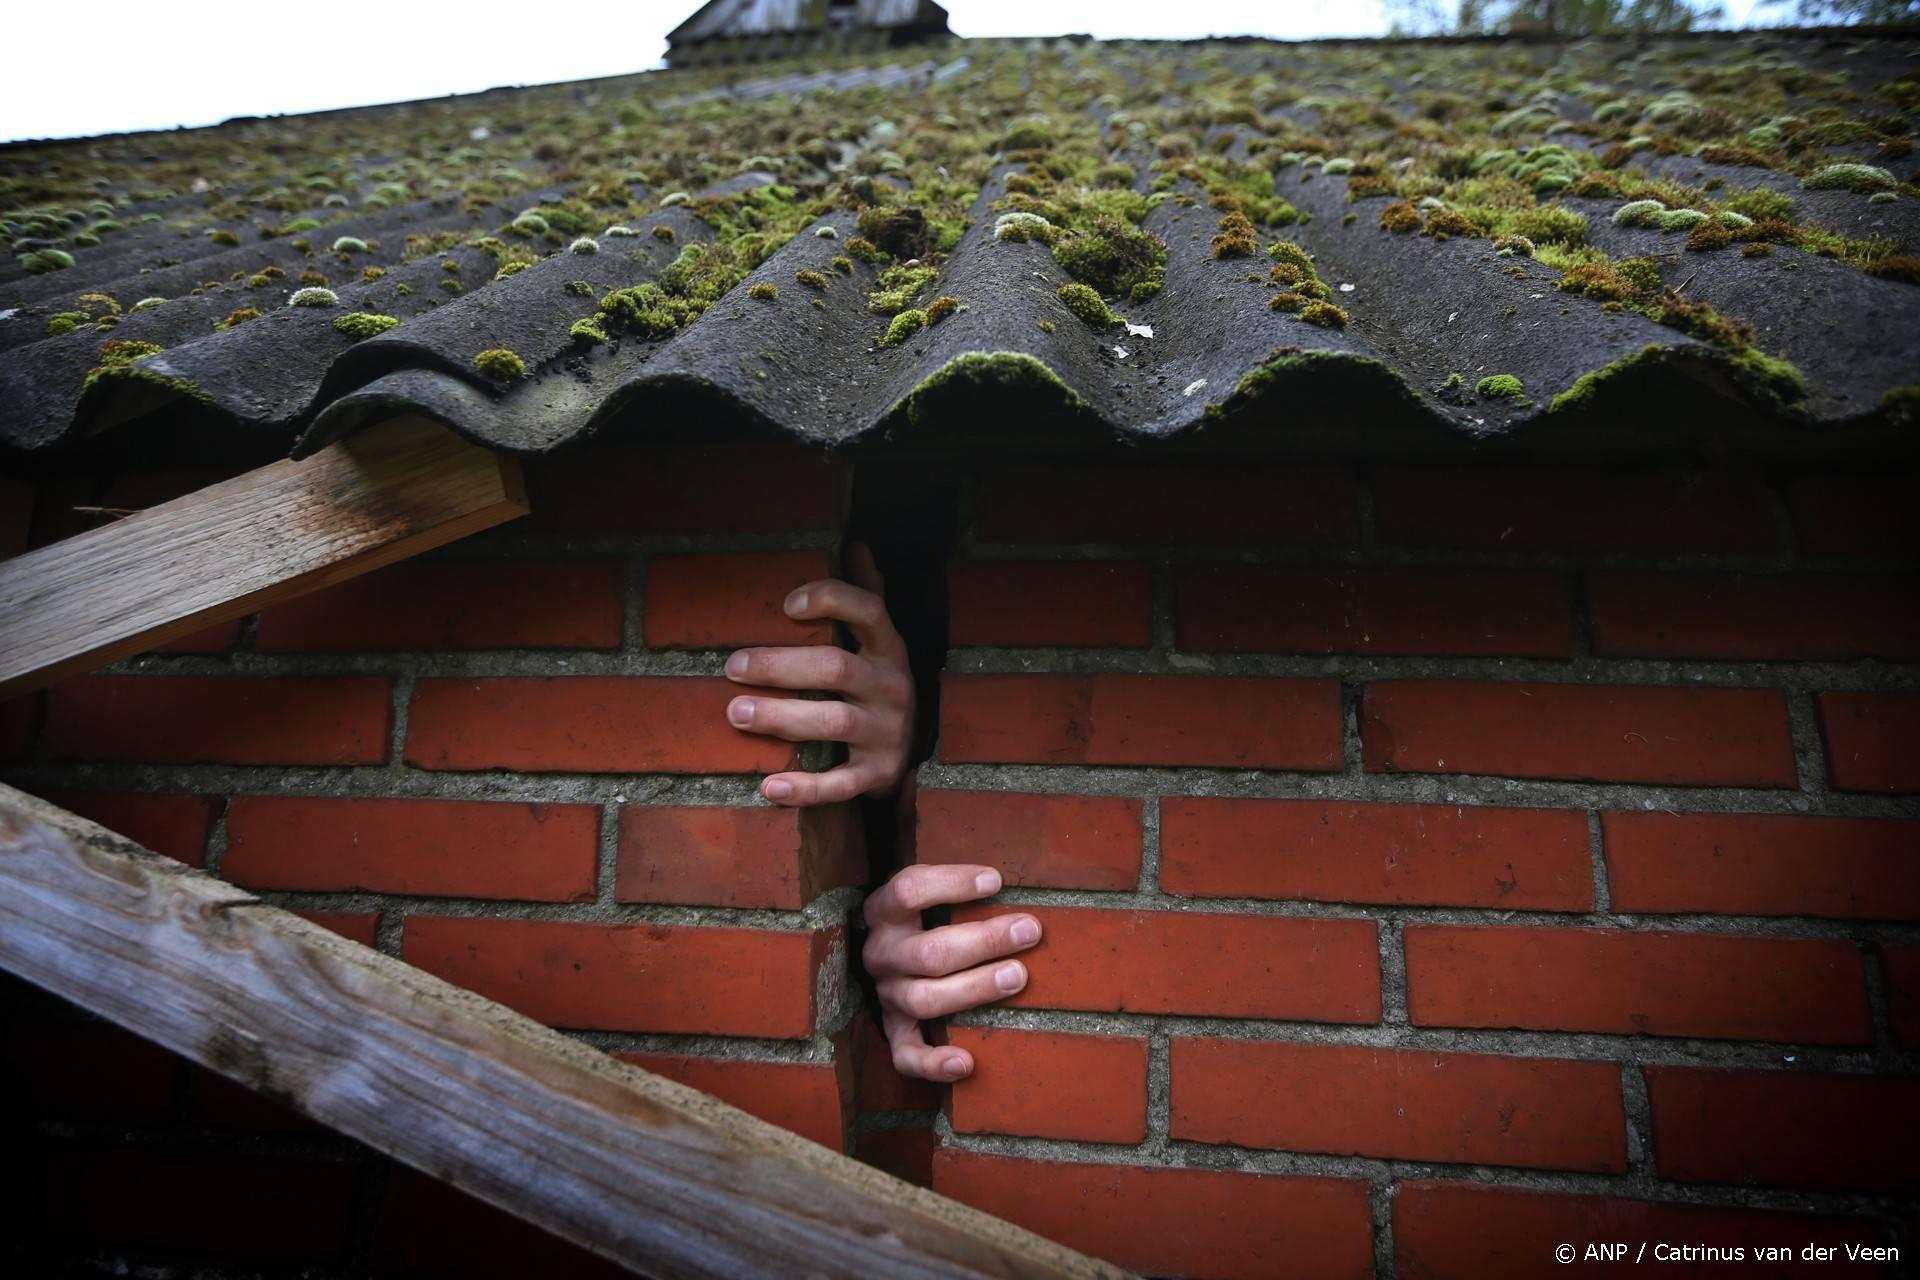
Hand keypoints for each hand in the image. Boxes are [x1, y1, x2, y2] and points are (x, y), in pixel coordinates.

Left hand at [724, 543, 913, 805]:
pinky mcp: (877, 774)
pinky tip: (769, 787)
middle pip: (836, 669)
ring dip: (783, 718)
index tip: (787, 605)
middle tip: (733, 667)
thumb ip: (867, 595)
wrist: (910, 751)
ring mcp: (887, 733)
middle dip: (782, 666)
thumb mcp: (880, 641)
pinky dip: (806, 788)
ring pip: (835, 723)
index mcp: (888, 649)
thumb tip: (856, 545)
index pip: (869, 612)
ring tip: (737, 712)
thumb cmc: (878, 684)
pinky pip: (841, 783)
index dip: (831, 601)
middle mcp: (892, 687)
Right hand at [862, 863, 1041, 1080]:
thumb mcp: (928, 890)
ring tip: (1018, 976)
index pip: (908, 890)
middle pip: (928, 952)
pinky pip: (905, 1055)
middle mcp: (881, 953)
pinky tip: (966, 1063)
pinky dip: (932, 1064)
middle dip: (983, 941)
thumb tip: (1005, 878)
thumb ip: (957, 883)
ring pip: (924, 999)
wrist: (889, 950)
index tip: (995, 881)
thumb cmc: (924, 913)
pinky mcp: (893, 1029)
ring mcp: (886, 993)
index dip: (951, 883)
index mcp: (884, 911)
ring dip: (973, 989)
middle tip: (1029, 930)